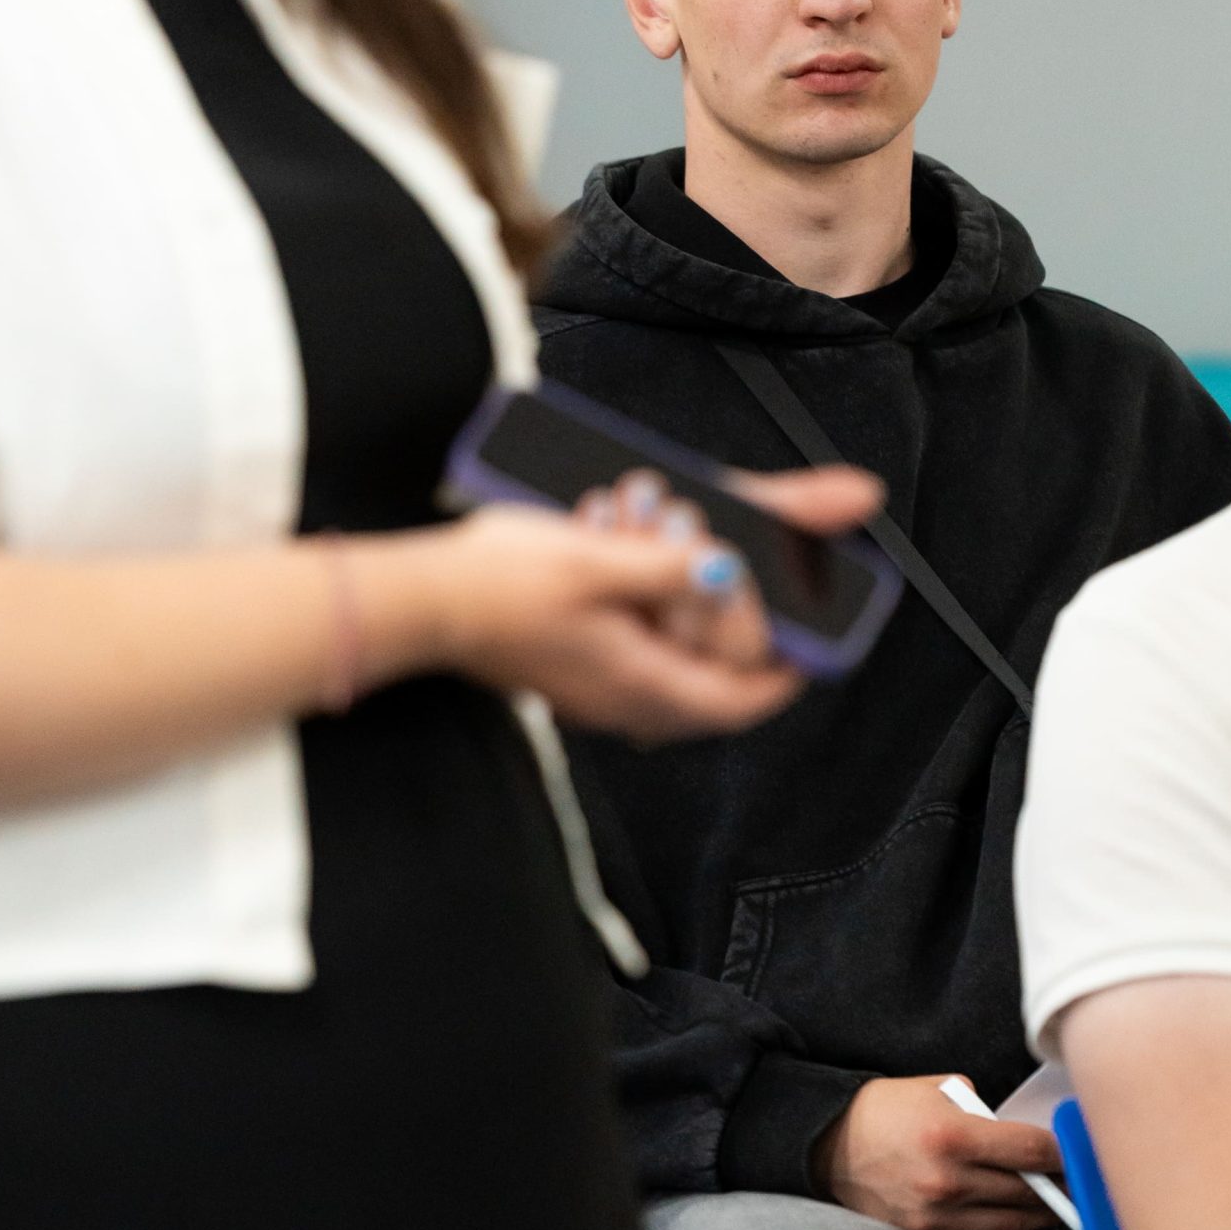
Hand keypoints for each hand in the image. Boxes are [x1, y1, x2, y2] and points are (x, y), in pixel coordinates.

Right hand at [423, 464, 877, 742]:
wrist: (422, 600)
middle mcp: (626, 700)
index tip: (808, 625)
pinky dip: (643, 596)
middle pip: (713, 675)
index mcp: (643, 684)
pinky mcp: (575, 666)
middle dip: (725, 605)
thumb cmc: (499, 584)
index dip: (784, 666)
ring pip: (674, 652)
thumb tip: (729, 571)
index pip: (741, 699)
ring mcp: (598, 689)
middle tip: (718, 550)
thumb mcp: (599, 561)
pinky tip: (620, 544)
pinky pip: (635, 641)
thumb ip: (673, 570)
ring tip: (657, 529)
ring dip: (680, 592)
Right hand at [812, 1074, 1063, 1229]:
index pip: (1032, 1151)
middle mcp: (948, 1183)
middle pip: (1029, 1193)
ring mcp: (938, 1218)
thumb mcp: (936, 1090)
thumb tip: (1024, 1136)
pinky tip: (1002, 1212)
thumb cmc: (886, 1111)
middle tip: (1074, 1179)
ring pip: (1012, 1224)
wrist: (829, 1146)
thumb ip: (983, 1112)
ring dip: (1035, 1213)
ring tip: (1047, 1199)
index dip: (1062, 1153)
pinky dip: (999, 1229)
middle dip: (1057, 1185)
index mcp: (953, 1136)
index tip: (1075, 1153)